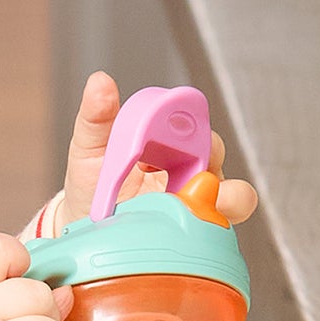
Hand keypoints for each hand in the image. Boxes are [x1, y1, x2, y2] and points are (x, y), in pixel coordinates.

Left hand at [58, 69, 258, 225]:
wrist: (85, 230)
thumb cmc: (91, 185)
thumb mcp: (90, 149)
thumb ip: (96, 118)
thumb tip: (100, 82)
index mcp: (173, 144)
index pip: (198, 127)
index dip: (196, 126)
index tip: (176, 133)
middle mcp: (192, 170)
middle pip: (220, 161)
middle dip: (214, 163)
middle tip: (195, 176)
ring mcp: (198, 204)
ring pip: (234, 199)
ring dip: (227, 200)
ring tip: (201, 208)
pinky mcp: (198, 236)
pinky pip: (217, 234)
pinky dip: (210, 234)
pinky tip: (186, 238)